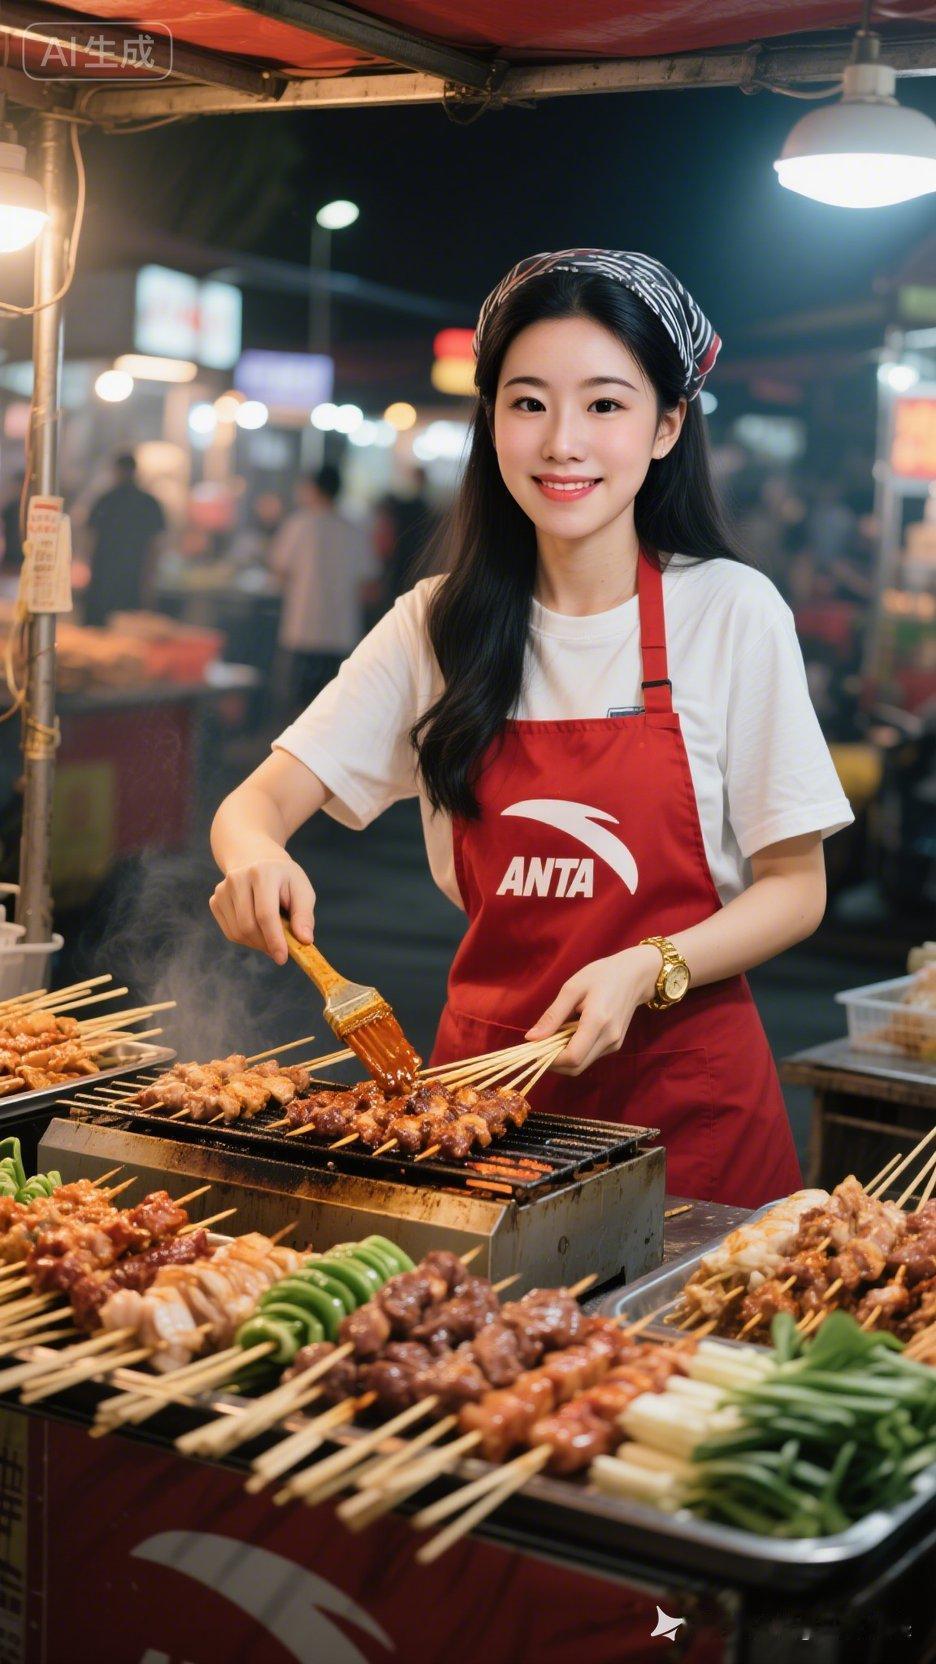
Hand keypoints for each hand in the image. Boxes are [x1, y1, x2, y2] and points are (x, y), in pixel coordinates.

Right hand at [210, 856, 315, 964]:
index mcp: (262, 873)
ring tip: (272, 935)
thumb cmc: (284, 879)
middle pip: (248, 926)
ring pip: (238, 933)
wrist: (256, 859)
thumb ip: (304, 915)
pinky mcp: (215, 900)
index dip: (274, 939)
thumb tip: (304, 940)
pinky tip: (257, 928)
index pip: (265, 914)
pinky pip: (230, 932)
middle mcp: (237, 879)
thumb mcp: (302, 890)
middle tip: (281, 949)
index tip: (282, 958)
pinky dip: (246, 939)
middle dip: (266, 944)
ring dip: (257, 943)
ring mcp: (222, 890)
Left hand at [525, 945, 660, 1074]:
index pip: (572, 1057)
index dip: (550, 1060)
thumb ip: (552, 1016)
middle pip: (576, 1067)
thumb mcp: (572, 988)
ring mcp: (614, 1043)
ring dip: (563, 1058)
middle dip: (553, 1063)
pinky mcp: (615, 1045)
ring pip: (582, 1064)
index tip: (533, 1049)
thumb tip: (531, 1038)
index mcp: (598, 1021)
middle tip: (537, 1047)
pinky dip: (574, 1052)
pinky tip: (568, 1035)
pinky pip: (590, 1056)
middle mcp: (609, 1038)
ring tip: (553, 1037)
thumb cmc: (602, 975)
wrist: (635, 975)